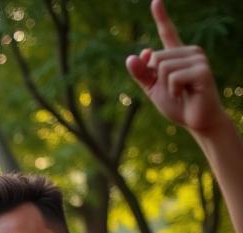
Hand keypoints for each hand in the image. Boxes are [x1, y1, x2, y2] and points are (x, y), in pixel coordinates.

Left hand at [125, 0, 226, 135]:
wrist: (195, 120)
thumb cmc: (177, 104)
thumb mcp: (153, 89)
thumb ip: (142, 74)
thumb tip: (132, 56)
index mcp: (177, 55)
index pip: (168, 32)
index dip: (161, 16)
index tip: (155, 0)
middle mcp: (189, 51)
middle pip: (156, 57)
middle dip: (157, 79)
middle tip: (173, 90)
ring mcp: (198, 59)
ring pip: (163, 67)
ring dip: (165, 86)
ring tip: (180, 92)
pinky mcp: (202, 70)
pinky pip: (173, 76)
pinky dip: (173, 90)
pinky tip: (185, 93)